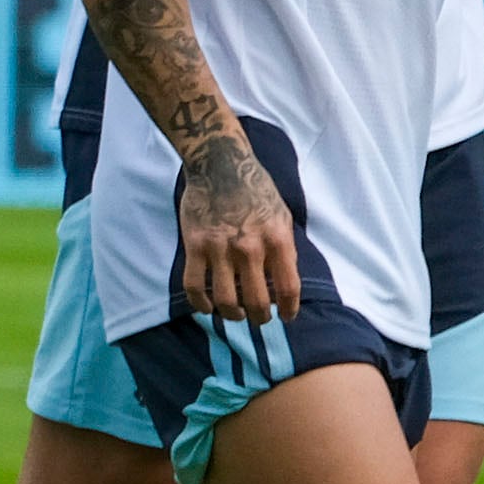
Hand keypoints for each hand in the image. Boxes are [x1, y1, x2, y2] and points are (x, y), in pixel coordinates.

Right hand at [172, 133, 301, 322]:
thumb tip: (283, 282)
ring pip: (225, 299)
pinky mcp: (195, 245)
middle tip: (258, 319)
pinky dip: (200, 303)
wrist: (220, 165)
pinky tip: (206, 307)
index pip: (287, 289)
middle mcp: (250, 247)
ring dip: (231, 314)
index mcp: (277, 240)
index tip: (286, 317)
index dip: (288, 310)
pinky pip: (195, 286)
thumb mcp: (283, 217)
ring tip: (234, 314)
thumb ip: (284, 249)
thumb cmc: (256, 190)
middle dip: (259, 318)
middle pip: (256, 301)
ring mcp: (220, 248)